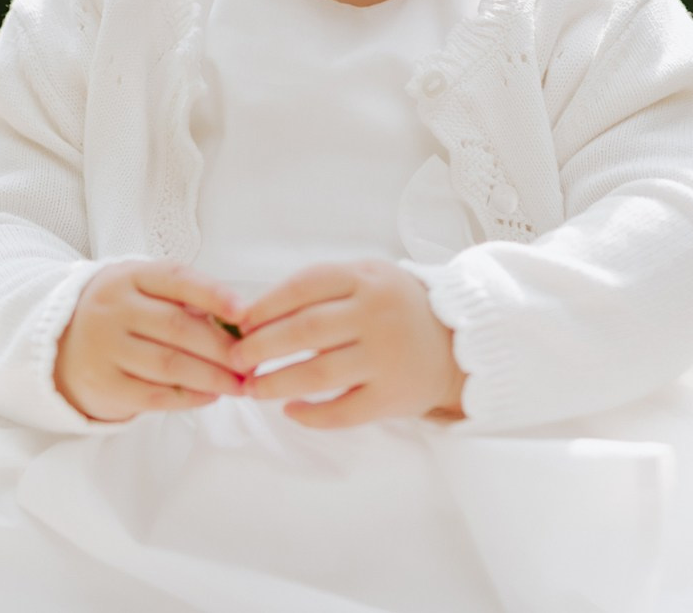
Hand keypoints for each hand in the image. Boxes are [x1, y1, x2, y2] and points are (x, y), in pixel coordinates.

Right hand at [54, 260, 248, 422]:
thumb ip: (185, 299)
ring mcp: (104, 348)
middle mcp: (113, 309)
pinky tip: (211, 396)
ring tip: (240, 384)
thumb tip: (240, 322)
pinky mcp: (103, 385)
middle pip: (177, 327)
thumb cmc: (123, 312)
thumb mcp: (145, 290)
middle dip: (222, 347)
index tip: (245, 313)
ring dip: (212, 377)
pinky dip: (188, 397)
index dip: (214, 295)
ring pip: (169, 364)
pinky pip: (154, 394)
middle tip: (252, 361)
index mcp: (130, 276)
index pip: (177, 279)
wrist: (61, 343)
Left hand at [225, 259, 465, 429]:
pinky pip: (342, 411)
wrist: (457, 344)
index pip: (305, 286)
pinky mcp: (391, 396)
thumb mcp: (370, 279)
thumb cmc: (398, 308)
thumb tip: (256, 313)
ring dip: (275, 382)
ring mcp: (386, 357)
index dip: (266, 305)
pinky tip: (290, 410)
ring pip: (317, 374)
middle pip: (305, 330)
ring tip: (251, 387)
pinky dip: (310, 414)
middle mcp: (377, 315)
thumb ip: (323, 288)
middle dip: (260, 346)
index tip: (240, 322)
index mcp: (368, 279)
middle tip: (235, 358)